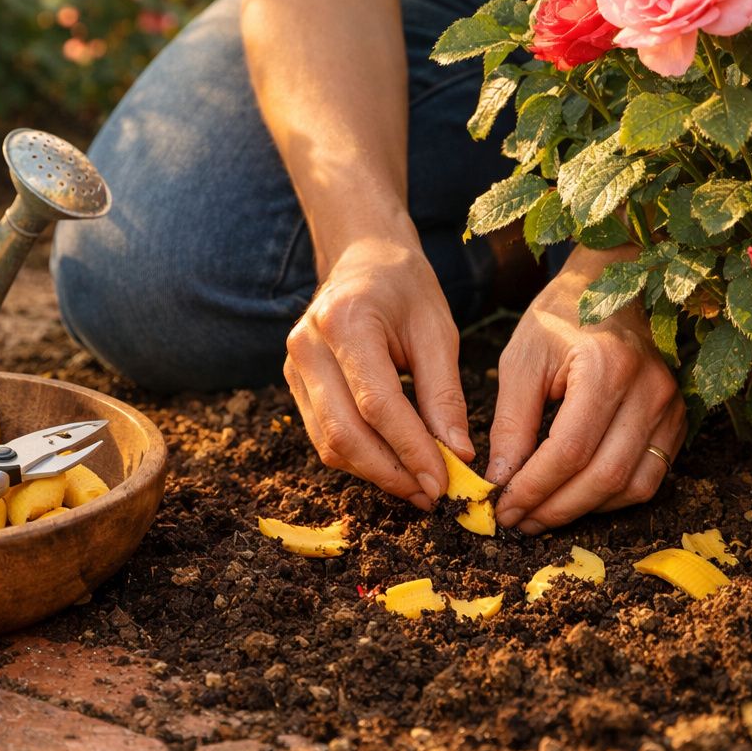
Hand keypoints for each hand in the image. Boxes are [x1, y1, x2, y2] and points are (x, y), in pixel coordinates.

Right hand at [283, 236, 472, 509]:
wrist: (362, 256)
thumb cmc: (406, 288)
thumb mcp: (438, 331)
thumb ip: (445, 394)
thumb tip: (458, 457)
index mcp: (345, 321)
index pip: (377, 404)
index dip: (411, 450)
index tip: (445, 482)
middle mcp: (307, 345)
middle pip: (344, 432)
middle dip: (391, 472)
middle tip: (433, 495)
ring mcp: (293, 365)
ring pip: (329, 443)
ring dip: (375, 472)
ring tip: (419, 486)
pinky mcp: (294, 383)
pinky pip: (324, 435)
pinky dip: (360, 458)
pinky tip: (394, 464)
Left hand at [489, 247, 684, 533]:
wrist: (610, 283)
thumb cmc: (559, 317)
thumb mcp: (522, 361)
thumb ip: (512, 423)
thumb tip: (500, 480)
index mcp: (606, 367)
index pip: (570, 450)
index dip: (534, 488)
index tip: (501, 506)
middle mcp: (649, 389)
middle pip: (604, 475)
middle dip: (555, 508)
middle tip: (516, 521)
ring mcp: (671, 406)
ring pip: (633, 485)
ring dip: (584, 510)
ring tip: (540, 515)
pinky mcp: (678, 419)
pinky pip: (650, 477)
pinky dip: (612, 497)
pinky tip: (576, 497)